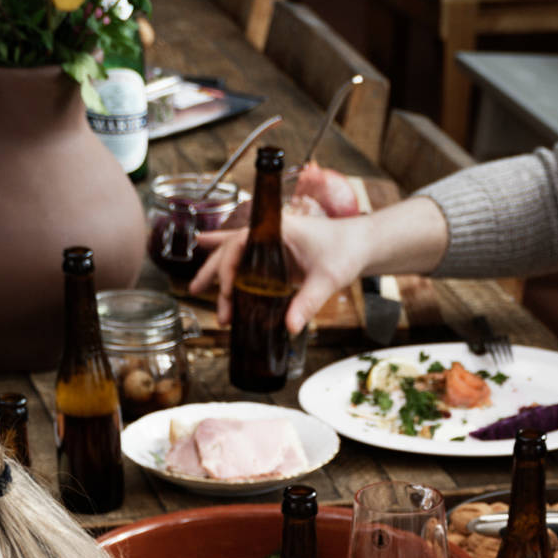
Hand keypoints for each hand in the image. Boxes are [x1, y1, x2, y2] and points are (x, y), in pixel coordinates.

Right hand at [192, 204, 370, 334]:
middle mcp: (269, 233)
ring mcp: (272, 244)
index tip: (226, 291)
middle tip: (196, 291)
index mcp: (277, 228)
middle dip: (213, 271)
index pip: (240, 242)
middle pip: (231, 248)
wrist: (361, 244)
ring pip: (235, 254)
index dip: (228, 266)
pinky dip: (231, 266)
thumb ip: (308, 302)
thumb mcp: (327, 279)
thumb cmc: (346, 251)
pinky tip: (214, 270)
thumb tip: (289, 328)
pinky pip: (248, 261)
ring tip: (196, 288)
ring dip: (217, 271)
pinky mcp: (277, 256)